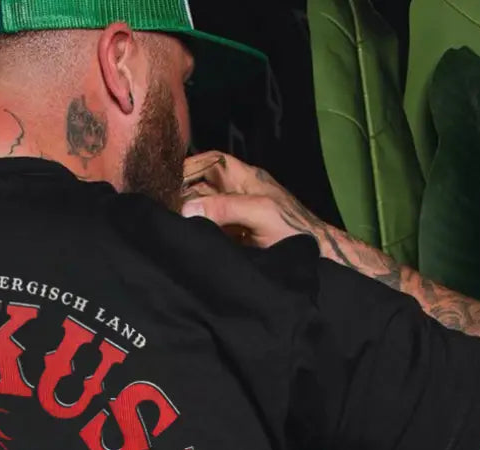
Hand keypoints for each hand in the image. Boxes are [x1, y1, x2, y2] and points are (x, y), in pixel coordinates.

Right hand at [179, 152, 323, 248]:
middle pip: (203, 186)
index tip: (169, 180)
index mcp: (247, 179)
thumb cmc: (292, 229)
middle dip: (185, 194)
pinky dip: (196, 232)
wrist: (313, 258)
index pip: (213, 162)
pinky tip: (185, 237)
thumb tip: (187, 209)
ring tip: (171, 223)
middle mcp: (238, 194)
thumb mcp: (259, 212)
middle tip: (165, 207)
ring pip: (204, 209)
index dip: (192, 166)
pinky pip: (209, 229)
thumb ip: (225, 207)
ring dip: (188, 215)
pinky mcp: (233, 237)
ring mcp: (235, 216)